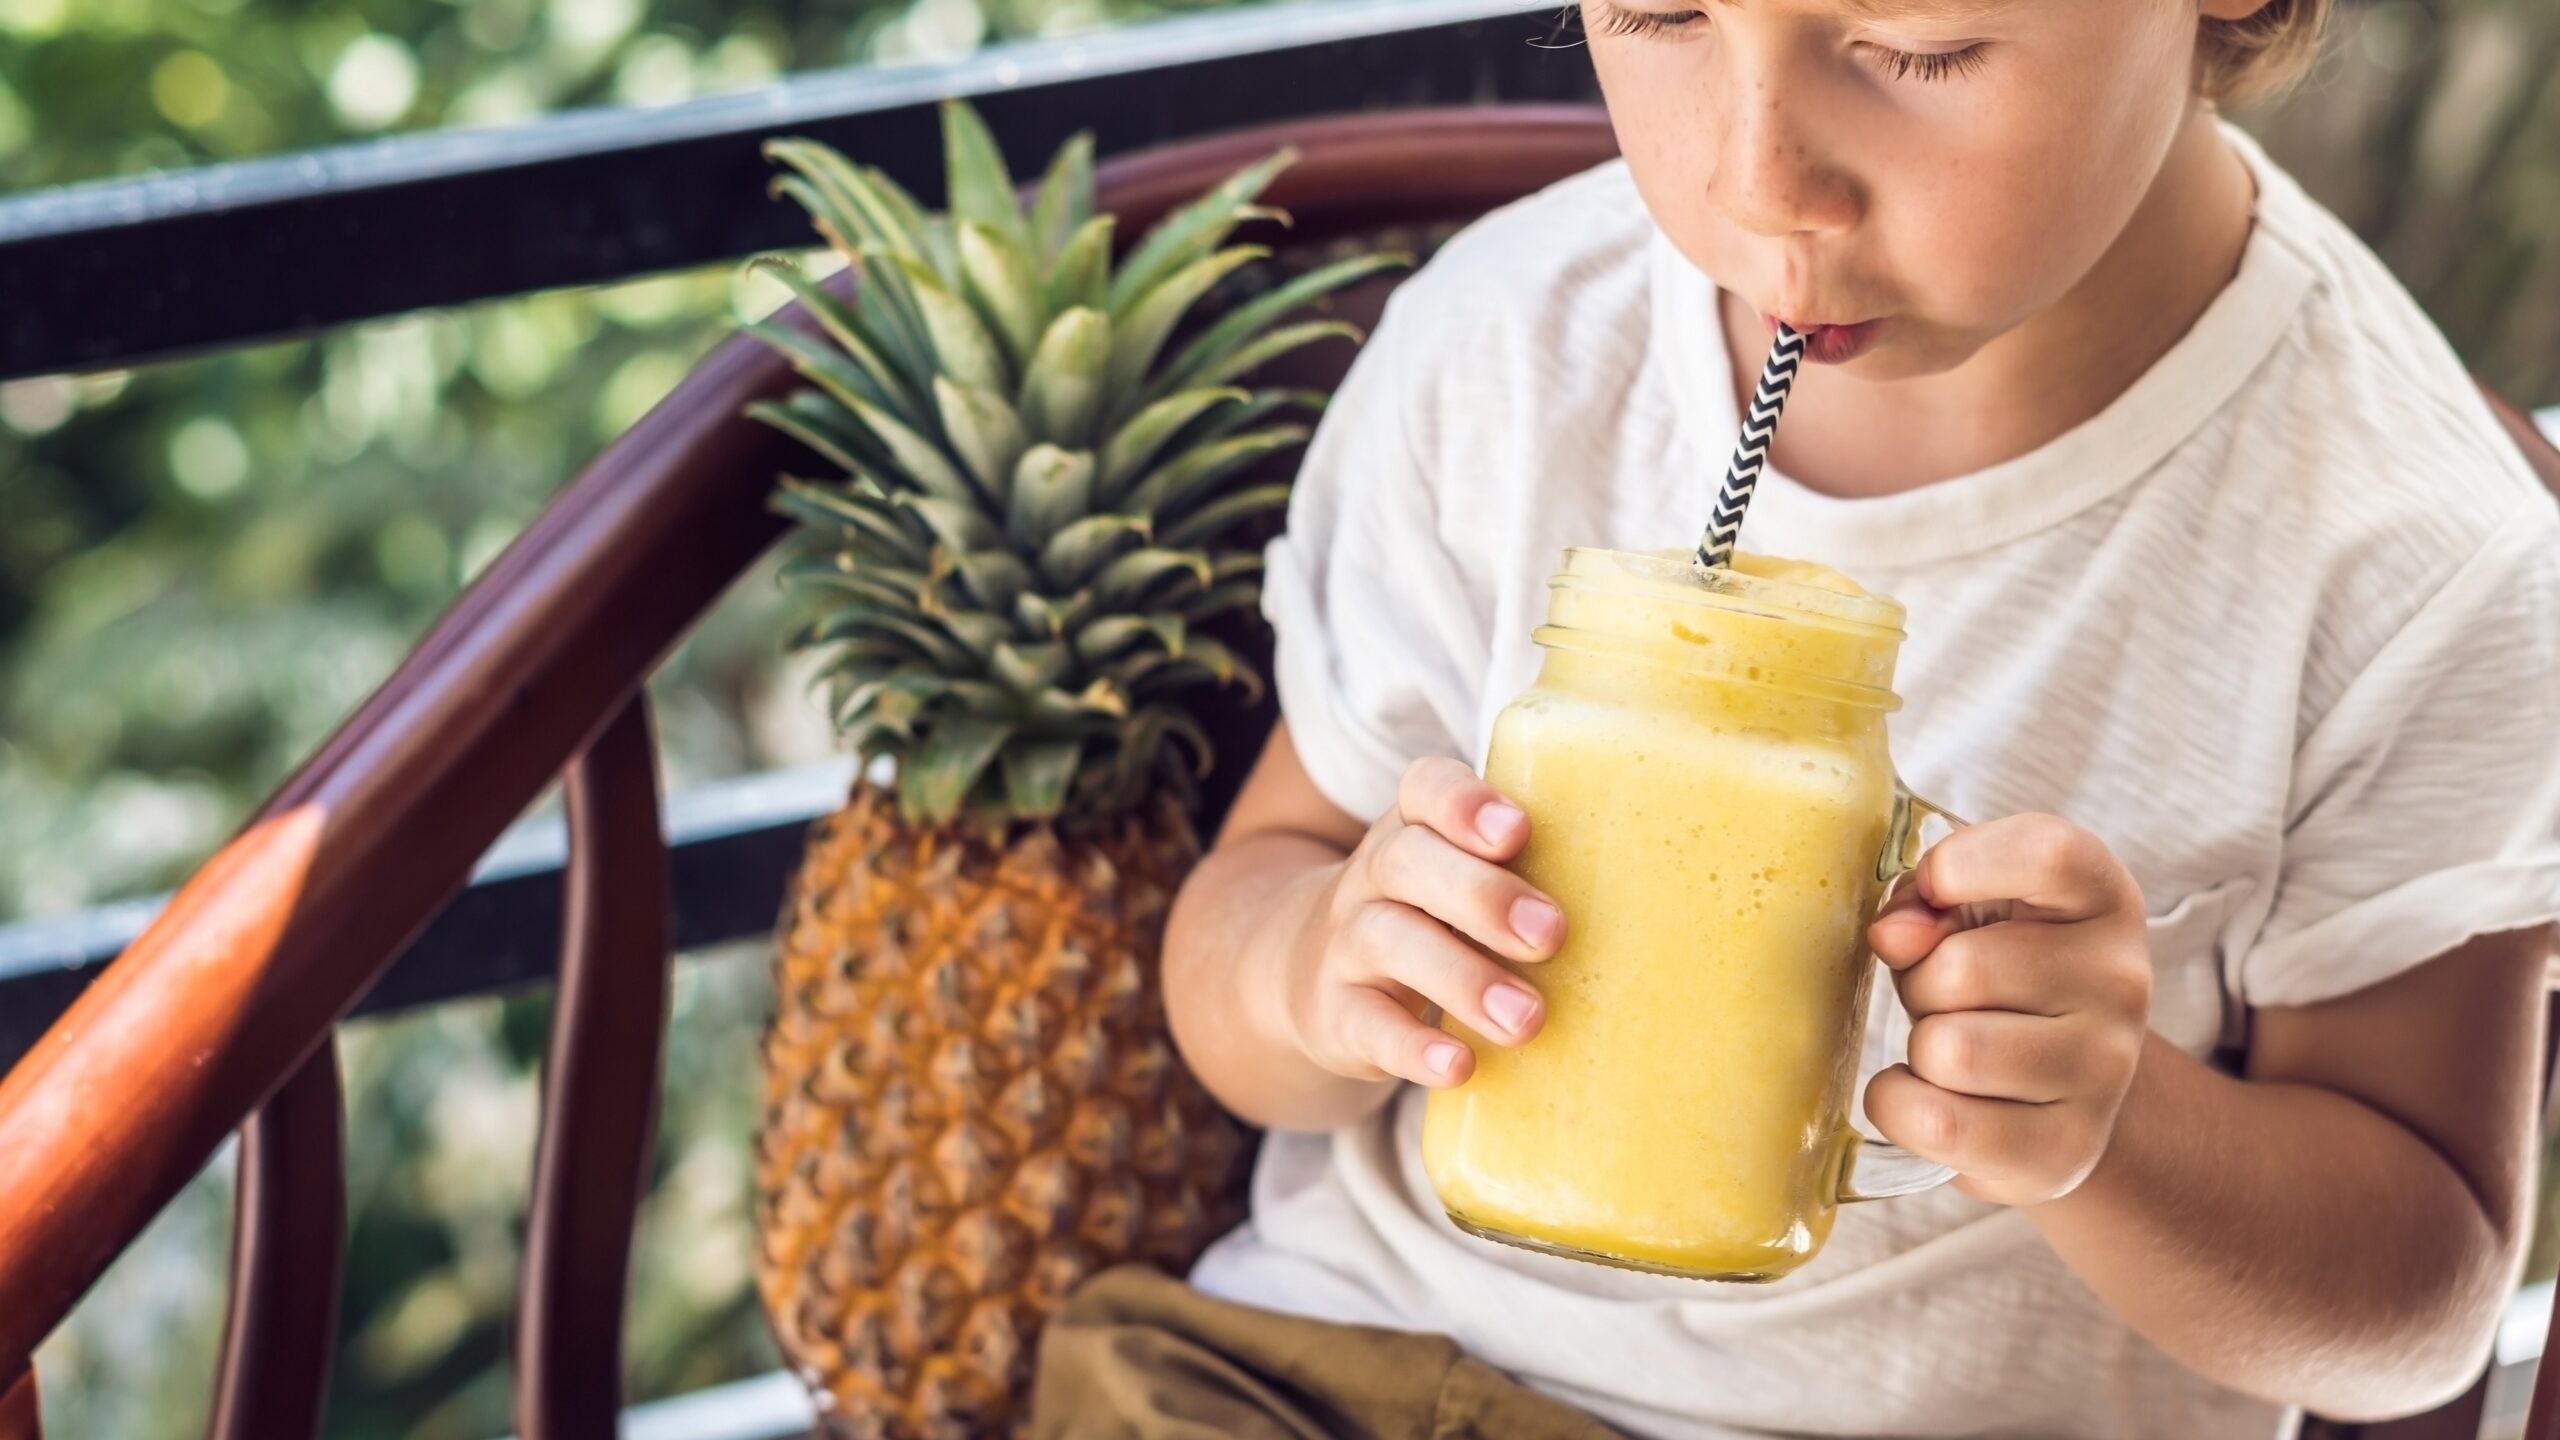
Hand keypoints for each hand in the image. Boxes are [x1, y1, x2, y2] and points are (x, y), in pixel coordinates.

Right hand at [1283, 758, 1566, 1088]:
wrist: (1309, 974)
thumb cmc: (1429, 917)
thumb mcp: (1459, 878)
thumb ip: (1530, 875)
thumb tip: (1666, 899)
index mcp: (1414, 829)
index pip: (1425, 789)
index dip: (1465, 803)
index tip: (1516, 831)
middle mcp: (1373, 877)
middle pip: (1410, 864)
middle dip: (1482, 896)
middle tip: (1550, 934)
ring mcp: (1347, 946)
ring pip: (1390, 943)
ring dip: (1464, 980)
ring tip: (1527, 1019)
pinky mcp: (1336, 1015)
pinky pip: (1367, 1026)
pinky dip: (1413, 1048)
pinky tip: (1459, 1065)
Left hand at [1864, 813, 2152, 1206]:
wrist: (2055, 1091)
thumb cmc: (1995, 979)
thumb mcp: (1963, 914)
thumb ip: (1923, 901)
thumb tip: (1893, 933)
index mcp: (2102, 898)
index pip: (2048, 856)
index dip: (1963, 866)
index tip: (1935, 891)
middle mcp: (2121, 983)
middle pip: (1964, 968)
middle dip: (1920, 982)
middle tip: (1941, 997)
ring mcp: (2102, 1073)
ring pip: (1950, 1050)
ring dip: (1918, 1048)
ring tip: (1946, 1047)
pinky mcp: (2064, 1150)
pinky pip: (1938, 1122)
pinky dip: (1900, 1104)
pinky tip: (1925, 1093)